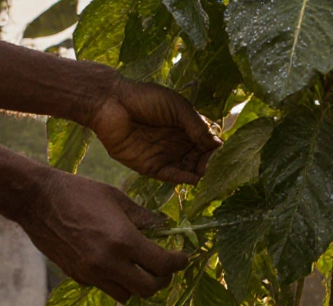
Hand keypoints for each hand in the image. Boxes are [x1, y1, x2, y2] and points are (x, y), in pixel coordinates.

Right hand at [21, 170, 186, 302]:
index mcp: (123, 241)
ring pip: (127, 296)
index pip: (162, 265)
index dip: (178, 263)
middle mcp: (108, 263)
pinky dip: (116, 282)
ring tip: (139, 268)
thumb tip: (165, 229)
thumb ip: (144, 218)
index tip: (183, 257)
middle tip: (164, 267)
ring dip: (138, 285)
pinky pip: (105, 288)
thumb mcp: (117, 198)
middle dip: (162, 280)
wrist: (36, 201)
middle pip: (149, 290)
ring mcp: (91, 274)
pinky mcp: (77, 277)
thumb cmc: (79, 193)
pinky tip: (115, 265)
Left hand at [90, 76, 220, 184]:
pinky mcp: (151, 167)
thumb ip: (196, 125)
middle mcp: (177, 143)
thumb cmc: (145, 99)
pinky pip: (171, 176)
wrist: (111, 104)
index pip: (206, 142)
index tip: (221, 150)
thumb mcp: (177, 107)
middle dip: (209, 163)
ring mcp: (165, 156)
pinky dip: (183, 178)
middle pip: (200, 158)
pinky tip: (194, 177)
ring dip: (199, 172)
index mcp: (185, 127)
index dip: (214, 147)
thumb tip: (218, 143)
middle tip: (216, 165)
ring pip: (188, 170)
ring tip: (207, 171)